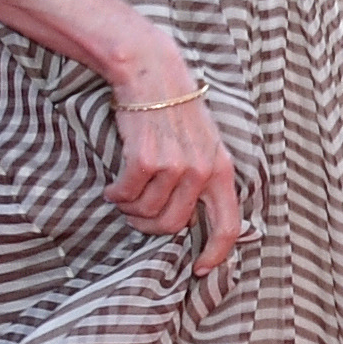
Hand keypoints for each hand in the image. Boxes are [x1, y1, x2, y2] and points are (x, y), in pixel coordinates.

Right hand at [104, 35, 241, 277]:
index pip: (229, 225)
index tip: (199, 270)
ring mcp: (175, 166)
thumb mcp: (203, 143)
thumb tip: (189, 221)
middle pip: (173, 226)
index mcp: (221, 170)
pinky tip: (113, 185)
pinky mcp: (146, 160)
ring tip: (124, 191)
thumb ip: (203, 178)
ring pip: (145, 213)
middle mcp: (202, 171)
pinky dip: (115, 195)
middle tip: (136, 212)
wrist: (152, 73)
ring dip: (128, 208)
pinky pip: (125, 196)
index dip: (216, 254)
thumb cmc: (173, 111)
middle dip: (148, 226)